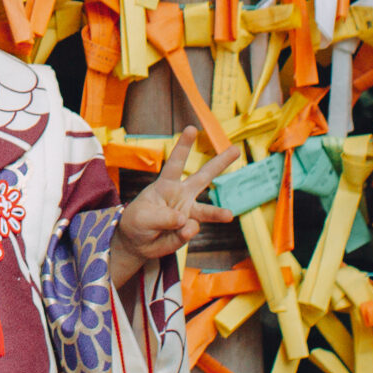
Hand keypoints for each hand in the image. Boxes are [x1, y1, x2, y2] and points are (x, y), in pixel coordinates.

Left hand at [109, 128, 237, 291]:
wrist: (137, 243)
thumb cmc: (136, 222)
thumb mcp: (142, 217)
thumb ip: (163, 218)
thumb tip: (186, 221)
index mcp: (166, 185)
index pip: (176, 163)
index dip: (183, 146)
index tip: (191, 129)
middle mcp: (181, 195)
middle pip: (204, 177)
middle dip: (220, 163)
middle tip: (236, 149)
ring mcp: (188, 212)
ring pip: (207, 211)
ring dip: (219, 213)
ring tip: (228, 215)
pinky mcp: (190, 229)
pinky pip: (190, 231)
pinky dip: (182, 235)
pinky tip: (173, 235)